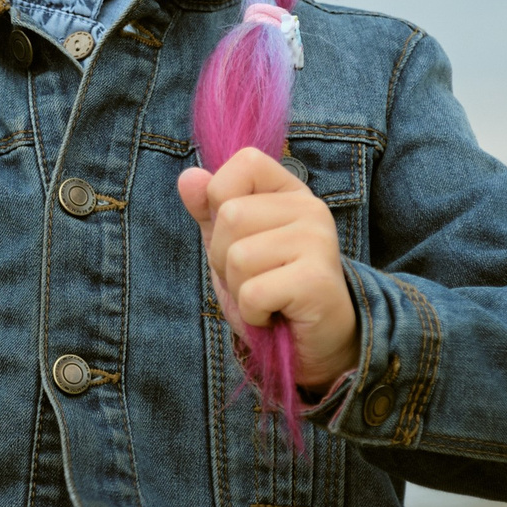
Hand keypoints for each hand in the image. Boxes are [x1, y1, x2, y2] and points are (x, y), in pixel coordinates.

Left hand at [177, 148, 356, 392]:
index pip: (245, 163)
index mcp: (289, 192)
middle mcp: (310, 208)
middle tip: (255, 278)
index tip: (241, 236)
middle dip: (225, 258)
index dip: (222, 200)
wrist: (313, 344)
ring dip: (240, 289)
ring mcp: (318, 241)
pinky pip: (253, 292)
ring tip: (267, 297)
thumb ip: (209, 211)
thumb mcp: (231, 246)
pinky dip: (253, 312)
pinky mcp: (316, 280)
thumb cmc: (271, 291)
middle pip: (231, 215)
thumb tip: (188, 177)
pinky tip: (276, 314)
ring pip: (238, 256)